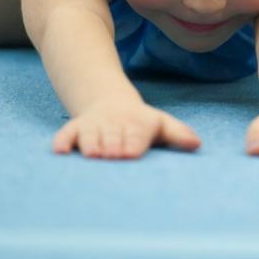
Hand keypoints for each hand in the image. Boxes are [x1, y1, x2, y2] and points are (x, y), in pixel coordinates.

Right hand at [52, 99, 200, 159]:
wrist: (109, 101)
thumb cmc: (140, 122)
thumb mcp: (160, 124)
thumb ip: (178, 134)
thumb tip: (197, 144)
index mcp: (136, 124)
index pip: (134, 135)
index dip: (132, 144)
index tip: (131, 154)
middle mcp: (113, 124)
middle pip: (111, 138)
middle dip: (111, 147)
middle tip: (113, 157)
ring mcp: (93, 126)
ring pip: (89, 136)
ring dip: (90, 145)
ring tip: (92, 155)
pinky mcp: (75, 128)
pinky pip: (66, 134)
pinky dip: (62, 142)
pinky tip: (61, 152)